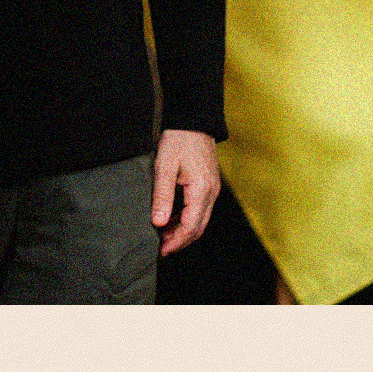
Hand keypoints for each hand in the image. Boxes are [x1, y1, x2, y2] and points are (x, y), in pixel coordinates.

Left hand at [151, 129, 219, 255]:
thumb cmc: (178, 141)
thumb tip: (159, 223)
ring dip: (184, 231)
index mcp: (201, 190)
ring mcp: (213, 189)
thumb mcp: (164, 167)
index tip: (161, 250)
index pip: (191, 226)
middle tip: (161, 248)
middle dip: (181, 241)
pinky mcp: (210, 184)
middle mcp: (211, 192)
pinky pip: (201, 209)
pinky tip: (172, 218)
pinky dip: (188, 219)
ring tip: (163, 235)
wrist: (193, 121)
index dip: (176, 242)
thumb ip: (162, 196)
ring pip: (201, 220)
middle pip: (199, 228)